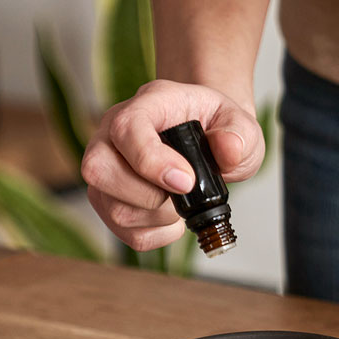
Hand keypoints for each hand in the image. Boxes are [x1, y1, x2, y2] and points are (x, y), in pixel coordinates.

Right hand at [82, 80, 263, 251]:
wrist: (207, 137)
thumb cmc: (215, 127)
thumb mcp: (239, 123)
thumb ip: (239, 135)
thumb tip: (228, 151)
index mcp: (145, 105)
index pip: (126, 128)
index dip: (151, 161)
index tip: (187, 181)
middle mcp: (112, 134)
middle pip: (99, 170)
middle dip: (148, 195)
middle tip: (182, 190)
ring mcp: (105, 169)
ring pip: (112, 208)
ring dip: (156, 217)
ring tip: (180, 204)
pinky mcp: (107, 200)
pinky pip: (122, 232)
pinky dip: (155, 234)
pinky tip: (171, 218)